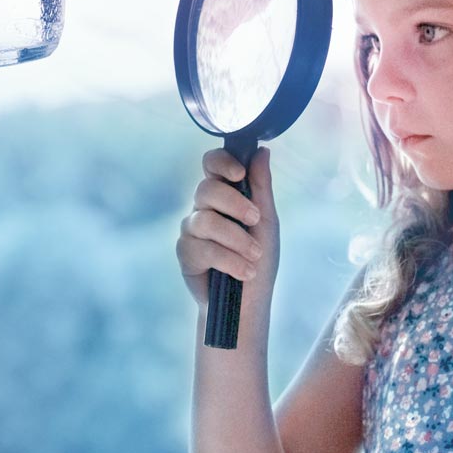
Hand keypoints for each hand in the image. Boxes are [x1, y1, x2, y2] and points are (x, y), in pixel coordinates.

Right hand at [176, 147, 278, 308]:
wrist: (249, 301)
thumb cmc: (259, 258)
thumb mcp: (266, 221)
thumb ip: (261, 186)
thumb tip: (261, 151)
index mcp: (223, 194)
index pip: (212, 164)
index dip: (221, 163)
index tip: (239, 174)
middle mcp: (203, 207)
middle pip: (207, 189)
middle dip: (235, 204)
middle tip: (256, 220)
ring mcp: (191, 229)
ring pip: (206, 220)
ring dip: (237, 239)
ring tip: (255, 256)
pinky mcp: (185, 252)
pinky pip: (202, 247)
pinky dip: (229, 260)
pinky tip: (243, 271)